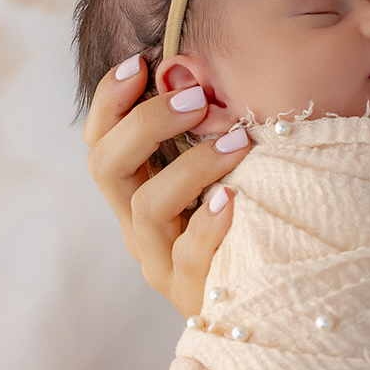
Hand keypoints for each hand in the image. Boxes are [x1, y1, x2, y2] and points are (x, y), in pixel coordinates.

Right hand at [83, 55, 251, 316]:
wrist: (268, 305)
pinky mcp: (193, 293)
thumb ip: (212, 134)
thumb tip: (212, 76)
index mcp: (136, 194)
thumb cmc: (250, 221)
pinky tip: (233, 198)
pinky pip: (189, 257)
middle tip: (197, 100)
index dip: (109, 101)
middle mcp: (137, 226)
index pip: (101, 141)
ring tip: (237, 141)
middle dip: (146, 124)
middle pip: (107, 167)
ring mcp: (161, 262)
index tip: (139, 63)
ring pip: (147, 207)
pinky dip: (207, 224)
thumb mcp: (224, 174)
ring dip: (190, 165)